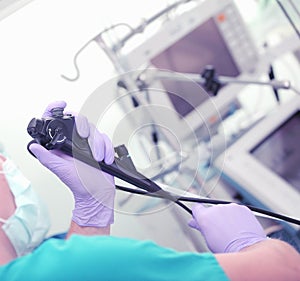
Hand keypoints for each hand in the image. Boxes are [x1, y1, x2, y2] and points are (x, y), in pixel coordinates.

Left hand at [29, 101, 115, 226]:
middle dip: (85, 130)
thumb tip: (34, 147)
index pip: (59, 122)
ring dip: (98, 145)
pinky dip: (107, 149)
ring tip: (96, 158)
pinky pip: (107, 139)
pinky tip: (104, 159)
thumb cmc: (80, 184)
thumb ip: (47, 157)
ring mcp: (90, 144)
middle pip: (81, 121)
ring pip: (96, 130)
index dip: (57, 110)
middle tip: (85, 139)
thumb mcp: (60, 170)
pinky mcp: (102, 147)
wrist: (97, 192)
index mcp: (64, 145)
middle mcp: (77, 143)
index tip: (61, 104)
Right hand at [189, 203, 266, 252]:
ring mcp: (230, 207)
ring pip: (225, 210)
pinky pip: (237, 210)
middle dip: (214, 218)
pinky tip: (240, 228)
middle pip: (212, 210)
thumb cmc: (227, 248)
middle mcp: (216, 209)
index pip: (197, 208)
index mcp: (205, 216)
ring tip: (232, 231)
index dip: (198, 213)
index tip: (201, 219)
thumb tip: (193, 222)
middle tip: (220, 231)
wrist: (248, 248)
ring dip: (227, 217)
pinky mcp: (242, 208)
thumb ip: (200, 227)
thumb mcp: (208, 240)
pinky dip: (238, 217)